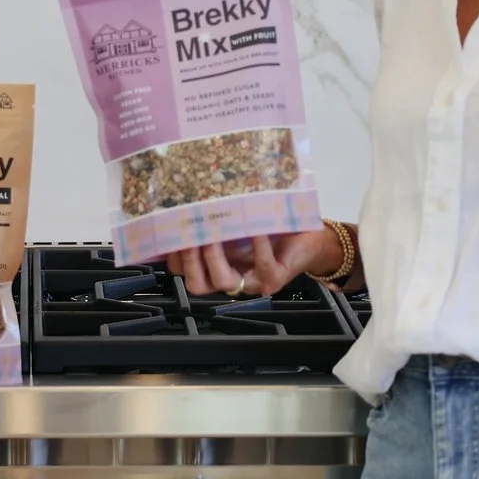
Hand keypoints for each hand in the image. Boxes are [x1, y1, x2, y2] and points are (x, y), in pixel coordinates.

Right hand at [166, 227, 344, 299]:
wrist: (308, 237)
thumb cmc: (271, 227)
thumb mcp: (239, 221)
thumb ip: (218, 216)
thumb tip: (188, 192)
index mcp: (218, 267)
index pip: (186, 273)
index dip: (174, 257)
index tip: (170, 232)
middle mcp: (232, 279)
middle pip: (197, 285)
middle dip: (189, 261)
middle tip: (190, 234)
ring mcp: (252, 282)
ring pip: (223, 283)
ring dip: (215, 257)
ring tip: (217, 232)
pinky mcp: (275, 279)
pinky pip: (263, 267)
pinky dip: (258, 247)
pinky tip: (256, 229)